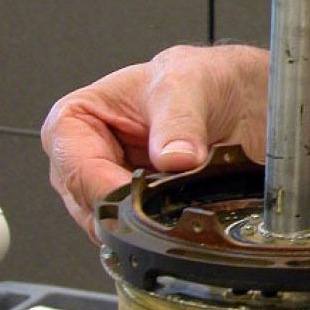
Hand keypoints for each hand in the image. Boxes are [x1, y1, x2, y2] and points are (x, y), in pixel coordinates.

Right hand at [41, 45, 268, 239]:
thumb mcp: (187, 86)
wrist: (236, 94)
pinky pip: (142, 230)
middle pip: (88, 204)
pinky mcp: (141, 206)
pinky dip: (163, 226)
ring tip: (182, 199)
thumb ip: (179, 123)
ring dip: (148, 220)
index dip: (103, 187)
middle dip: (127, 208)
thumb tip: (174, 159)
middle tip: (167, 203)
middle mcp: (87, 158)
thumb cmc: (198, 79)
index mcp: (76, 120)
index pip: (73, 166)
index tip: (138, 195)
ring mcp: (113, 187)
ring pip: (113, 224)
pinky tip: (185, 210)